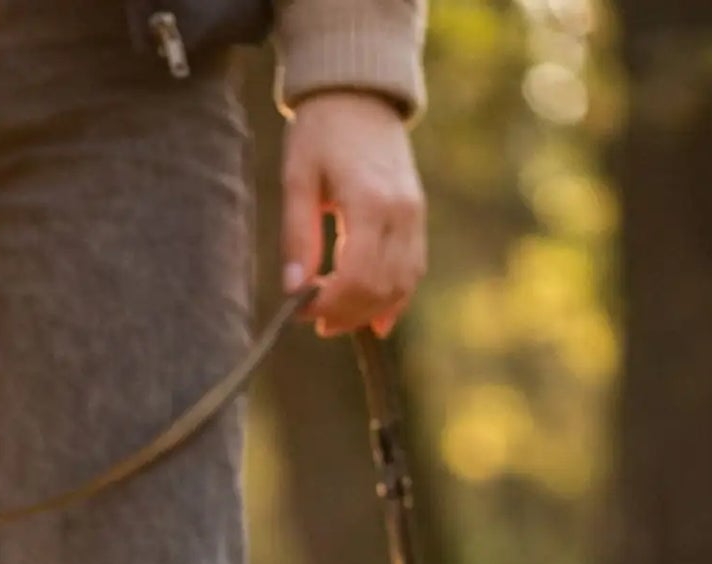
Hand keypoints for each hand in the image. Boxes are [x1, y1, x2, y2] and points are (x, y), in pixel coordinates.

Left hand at [281, 92, 425, 337]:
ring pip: (402, 284)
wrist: (360, 96)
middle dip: (346, 313)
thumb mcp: (297, 180)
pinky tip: (373, 318)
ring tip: (335, 318)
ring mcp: (415, 214)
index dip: (329, 303)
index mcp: (371, 200)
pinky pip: (413, 269)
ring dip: (368, 311)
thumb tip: (293, 290)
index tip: (300, 310)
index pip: (358, 274)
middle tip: (313, 319)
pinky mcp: (417, 216)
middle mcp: (402, 210)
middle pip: (380, 286)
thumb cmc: (321, 133)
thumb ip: (297, 236)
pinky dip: (394, 298)